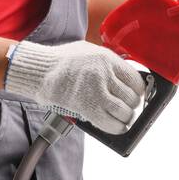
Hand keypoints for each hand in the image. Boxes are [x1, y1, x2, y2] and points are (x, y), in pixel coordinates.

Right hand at [3, 40, 145, 134]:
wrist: (39, 70)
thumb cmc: (63, 61)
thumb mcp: (90, 52)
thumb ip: (108, 64)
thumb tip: (125, 79)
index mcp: (107, 59)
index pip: (135, 80)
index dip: (138, 91)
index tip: (136, 96)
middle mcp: (105, 75)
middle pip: (131, 97)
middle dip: (131, 106)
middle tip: (127, 108)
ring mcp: (96, 92)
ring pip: (124, 111)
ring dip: (125, 118)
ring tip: (122, 118)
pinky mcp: (86, 107)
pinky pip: (110, 123)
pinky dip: (117, 128)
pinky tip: (117, 127)